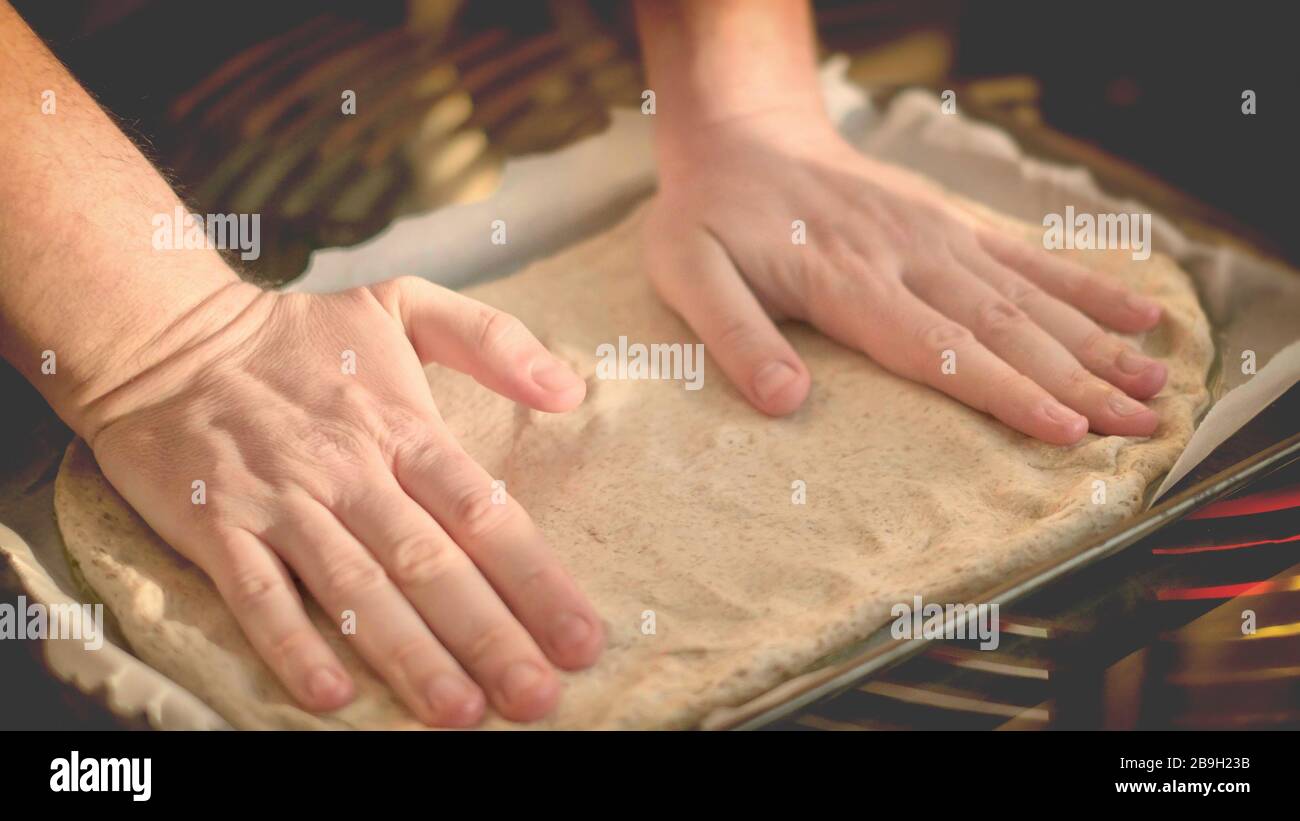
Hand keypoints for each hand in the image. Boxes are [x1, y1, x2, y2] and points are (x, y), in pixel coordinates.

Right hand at [82, 276, 603, 725]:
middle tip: (536, 698)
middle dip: (488, 636)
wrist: (164, 334)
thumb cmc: (296, 334)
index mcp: (402, 428)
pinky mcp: (217, 525)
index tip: (580, 639)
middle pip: (430, 563)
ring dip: (409, 654)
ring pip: (355, 589)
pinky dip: (290, 645)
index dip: (536, 579)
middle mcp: (349, 470)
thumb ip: (491, 339)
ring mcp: (281, 501)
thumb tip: (571, 389)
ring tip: (458, 713)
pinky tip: (331, 697)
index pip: (483, 512)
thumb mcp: (402, 303)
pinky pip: (256, 594)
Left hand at [644, 109, 1168, 443]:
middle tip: (1139, 429)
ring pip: (1029, 295)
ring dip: (1096, 343)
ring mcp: (936, 236)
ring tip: (1156, 386)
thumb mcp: (689, 276)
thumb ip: (736, 337)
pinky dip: (1085, 284)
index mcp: (847, 281)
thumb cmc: (709, 218)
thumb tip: (784, 402)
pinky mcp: (949, 222)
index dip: (1005, 391)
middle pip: (1004, 327)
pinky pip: (1026, 255)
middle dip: (1076, 381)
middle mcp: (907, 256)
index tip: (1065, 430)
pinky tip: (1139, 312)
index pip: (939, 347)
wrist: (740, 138)